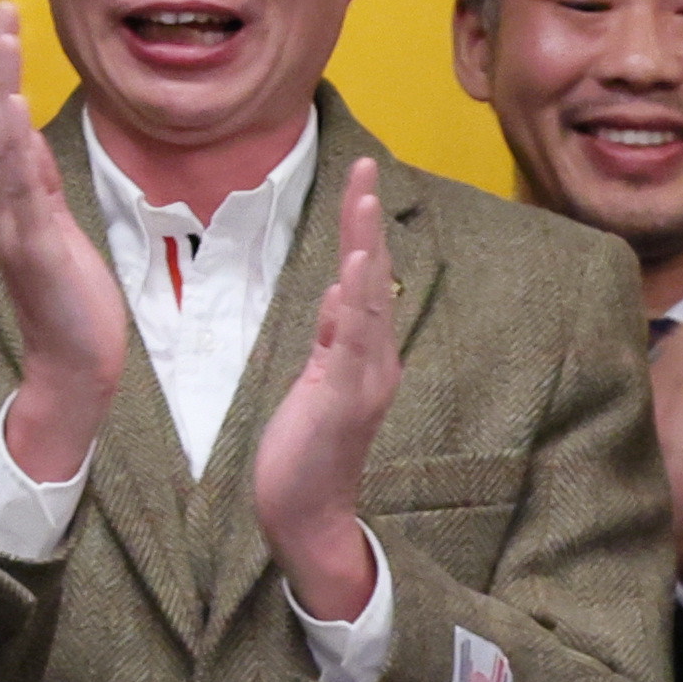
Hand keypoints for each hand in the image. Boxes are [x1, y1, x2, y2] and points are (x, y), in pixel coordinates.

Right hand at [0, 6, 130, 488]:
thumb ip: (41, 189)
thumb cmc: (71, 303)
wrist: (76, 367)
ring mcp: (16, 225)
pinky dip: (13, 145)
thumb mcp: (59, 232)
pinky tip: (11, 107)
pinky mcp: (36, 247)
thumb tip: (31, 145)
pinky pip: (21, 188)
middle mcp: (3, 206)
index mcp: (11, 201)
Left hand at [246, 154, 405, 629]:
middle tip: (365, 167)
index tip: (360, 182)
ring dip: (366, 247)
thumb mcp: (317, 382)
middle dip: (367, 221)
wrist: (308, 514)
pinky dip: (356, 302)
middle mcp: (376, 362)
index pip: (366, 281)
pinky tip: (356, 267)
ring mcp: (363, 380)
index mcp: (367, 356)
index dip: (362, 231)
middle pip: (373, 278)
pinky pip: (353, 342)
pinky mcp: (343, 398)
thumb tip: (336, 292)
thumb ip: (332, 339)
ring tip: (365, 199)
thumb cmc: (306, 454)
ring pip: (368, 301)